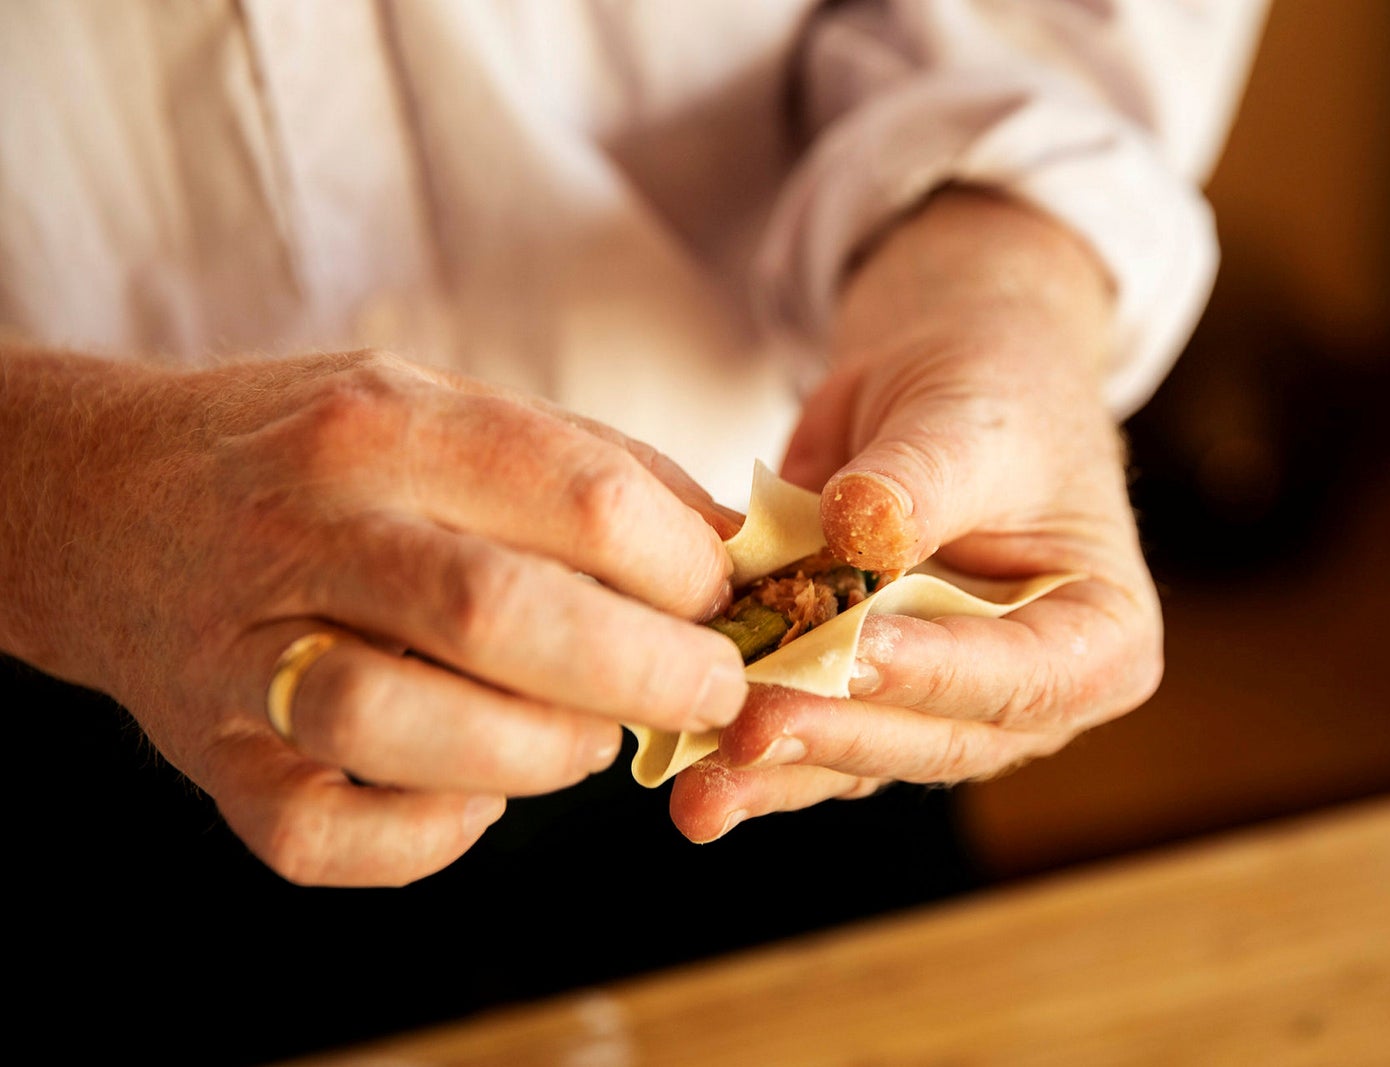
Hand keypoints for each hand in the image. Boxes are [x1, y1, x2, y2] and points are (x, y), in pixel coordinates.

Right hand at [1, 348, 746, 883]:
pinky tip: (476, 800)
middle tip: (710, 691)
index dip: (688, 567)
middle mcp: (306, 526)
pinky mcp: (212, 753)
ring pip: (400, 725)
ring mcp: (244, 648)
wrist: (112, 498)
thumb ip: (589, 467)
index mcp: (385, 423)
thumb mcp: (444, 407)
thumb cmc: (317, 452)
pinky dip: (426, 836)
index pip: (580, 498)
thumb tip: (737, 546)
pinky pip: (322, 831)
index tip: (728, 600)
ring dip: (537, 754)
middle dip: (646, 670)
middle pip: (500, 614)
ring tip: (587, 740)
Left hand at [670, 189, 1162, 841]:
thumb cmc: (991, 392)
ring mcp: (943, 708)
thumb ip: (917, 485)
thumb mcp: (968, 423)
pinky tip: (688, 768)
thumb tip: (857, 530)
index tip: (846, 657)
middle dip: (835, 733)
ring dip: (778, 772)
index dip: (929, 674)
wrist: (945, 379)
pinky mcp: (869, 701)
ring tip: (697, 788)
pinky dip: (751, 754)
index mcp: (1098, 640)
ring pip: (862, 757)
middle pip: (932, 738)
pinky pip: (814, 737)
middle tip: (747, 727)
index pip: (1015, 677)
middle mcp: (1030, 697)